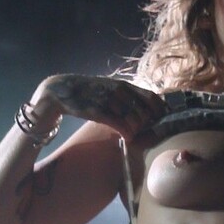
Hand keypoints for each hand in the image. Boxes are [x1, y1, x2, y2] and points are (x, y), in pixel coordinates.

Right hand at [34, 75, 165, 141]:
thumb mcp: (109, 88)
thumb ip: (126, 95)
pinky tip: (128, 138)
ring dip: (138, 130)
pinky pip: (119, 124)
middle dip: (149, 123)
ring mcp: (108, 101)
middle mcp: (118, 91)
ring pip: (134, 119)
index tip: (162, 119)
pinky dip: (127, 133)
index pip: (151, 96)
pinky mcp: (97, 111)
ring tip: (135, 135)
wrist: (61, 91)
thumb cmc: (88, 92)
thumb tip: (144, 107)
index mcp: (123, 84)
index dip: (160, 109)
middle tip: (147, 131)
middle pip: (145, 110)